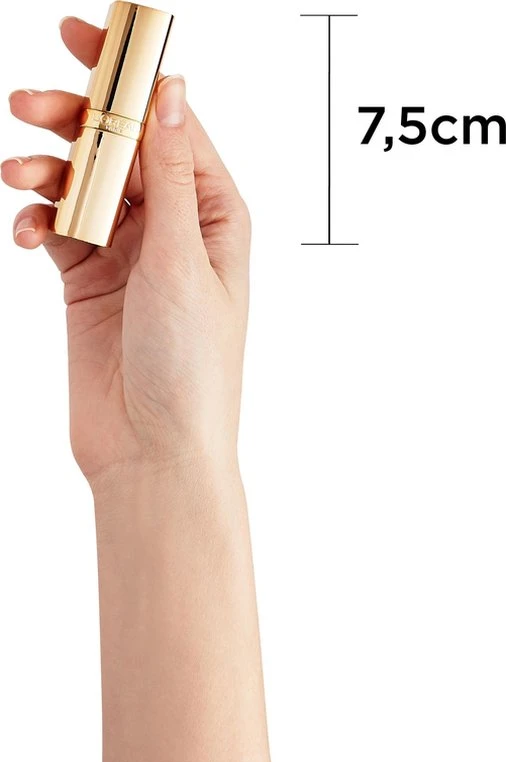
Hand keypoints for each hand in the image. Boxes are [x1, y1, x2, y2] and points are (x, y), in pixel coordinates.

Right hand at [2, 16, 250, 489]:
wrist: (153, 451)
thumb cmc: (190, 368)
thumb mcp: (184, 260)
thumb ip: (170, 176)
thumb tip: (170, 92)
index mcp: (213, 214)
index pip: (167, 124)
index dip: (126, 76)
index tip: (80, 37)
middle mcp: (171, 227)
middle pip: (117, 147)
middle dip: (74, 119)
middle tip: (28, 102)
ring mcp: (127, 254)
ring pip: (79, 184)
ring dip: (45, 171)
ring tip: (16, 174)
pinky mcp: (88, 283)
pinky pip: (55, 229)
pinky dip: (35, 222)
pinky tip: (25, 232)